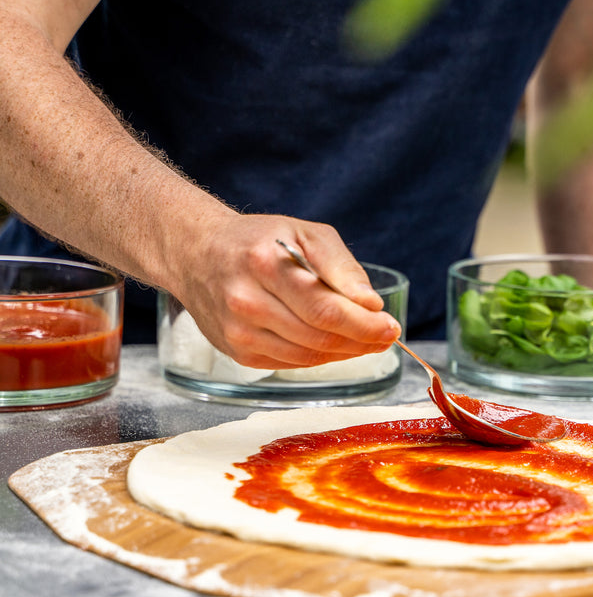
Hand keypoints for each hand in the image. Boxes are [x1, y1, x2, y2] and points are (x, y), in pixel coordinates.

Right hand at [168, 210, 401, 368]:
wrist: (198, 255)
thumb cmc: (258, 240)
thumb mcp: (303, 232)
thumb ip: (340, 266)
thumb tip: (371, 304)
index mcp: (265, 263)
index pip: (325, 308)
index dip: (364, 324)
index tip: (391, 327)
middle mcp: (247, 301)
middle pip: (318, 336)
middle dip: (361, 340)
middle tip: (385, 336)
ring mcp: (239, 332)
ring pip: (307, 356)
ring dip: (345, 353)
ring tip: (366, 341)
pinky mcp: (238, 352)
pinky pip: (292, 363)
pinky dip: (320, 358)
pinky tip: (335, 346)